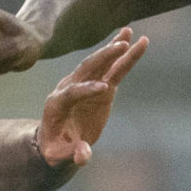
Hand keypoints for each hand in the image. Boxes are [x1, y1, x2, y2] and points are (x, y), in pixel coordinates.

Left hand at [37, 29, 148, 168]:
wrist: (56, 139)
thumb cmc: (55, 147)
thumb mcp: (59, 155)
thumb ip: (71, 154)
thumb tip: (83, 157)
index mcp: (56, 103)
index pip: (71, 92)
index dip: (86, 90)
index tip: (104, 89)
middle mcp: (69, 87)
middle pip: (86, 68)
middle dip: (103, 57)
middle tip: (120, 46)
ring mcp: (85, 84)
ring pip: (100, 63)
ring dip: (114, 48)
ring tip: (130, 33)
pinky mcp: (100, 86)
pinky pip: (112, 70)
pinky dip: (123, 56)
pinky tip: (134, 41)